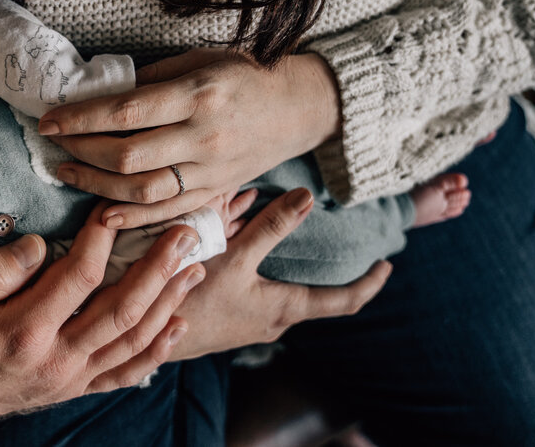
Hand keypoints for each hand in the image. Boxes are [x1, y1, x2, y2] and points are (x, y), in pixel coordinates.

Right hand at [0, 208, 203, 443]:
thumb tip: (36, 245)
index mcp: (24, 331)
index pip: (77, 277)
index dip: (99, 239)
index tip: (111, 208)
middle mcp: (57, 358)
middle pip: (122, 309)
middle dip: (158, 268)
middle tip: (184, 234)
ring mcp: (72, 377)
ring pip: (134, 338)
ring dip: (168, 302)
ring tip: (193, 268)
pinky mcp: (77, 387)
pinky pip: (127, 371)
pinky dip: (158, 350)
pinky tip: (177, 324)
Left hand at [38, 49, 341, 226]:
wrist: (298, 108)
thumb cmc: (244, 75)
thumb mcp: (199, 61)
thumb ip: (151, 80)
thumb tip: (100, 95)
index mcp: (197, 95)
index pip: (126, 112)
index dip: (81, 119)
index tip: (50, 120)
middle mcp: (203, 137)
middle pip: (128, 156)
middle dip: (81, 151)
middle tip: (55, 144)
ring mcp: (211, 171)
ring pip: (142, 191)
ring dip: (96, 186)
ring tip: (66, 173)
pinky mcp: (215, 192)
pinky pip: (168, 212)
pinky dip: (132, 218)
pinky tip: (102, 214)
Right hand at [168, 188, 391, 359]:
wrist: (147, 337)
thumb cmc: (194, 301)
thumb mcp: (234, 258)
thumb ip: (270, 228)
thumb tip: (307, 198)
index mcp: (285, 308)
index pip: (345, 301)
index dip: (370, 283)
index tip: (387, 265)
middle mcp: (273, 321)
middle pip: (315, 298)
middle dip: (331, 274)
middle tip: (345, 250)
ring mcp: (251, 324)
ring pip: (283, 294)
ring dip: (292, 271)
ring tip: (292, 244)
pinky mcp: (230, 321)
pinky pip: (259, 295)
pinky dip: (265, 274)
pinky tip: (248, 255)